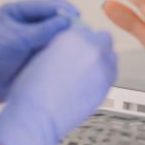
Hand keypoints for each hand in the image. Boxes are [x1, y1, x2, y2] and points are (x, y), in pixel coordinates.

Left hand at [0, 0, 77, 144]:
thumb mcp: (17, 40)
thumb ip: (43, 30)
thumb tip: (68, 21)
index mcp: (16, 11)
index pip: (46, 5)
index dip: (63, 10)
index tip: (77, 19)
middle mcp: (25, 23)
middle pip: (54, 17)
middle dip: (68, 22)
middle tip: (83, 31)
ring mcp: (31, 40)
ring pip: (56, 34)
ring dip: (66, 37)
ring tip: (81, 42)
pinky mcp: (34, 56)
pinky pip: (53, 49)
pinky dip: (63, 50)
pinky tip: (72, 54)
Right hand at [0, 25, 116, 144]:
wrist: (38, 116)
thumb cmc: (32, 90)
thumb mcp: (40, 54)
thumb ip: (60, 44)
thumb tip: (68, 45)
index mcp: (73, 37)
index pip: (86, 28)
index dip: (81, 38)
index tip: (77, 46)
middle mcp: (92, 49)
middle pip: (104, 39)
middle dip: (95, 46)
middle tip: (83, 58)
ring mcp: (102, 68)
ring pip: (111, 57)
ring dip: (102, 61)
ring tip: (86, 73)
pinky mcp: (107, 87)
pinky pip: (111, 75)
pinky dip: (103, 76)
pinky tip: (88, 84)